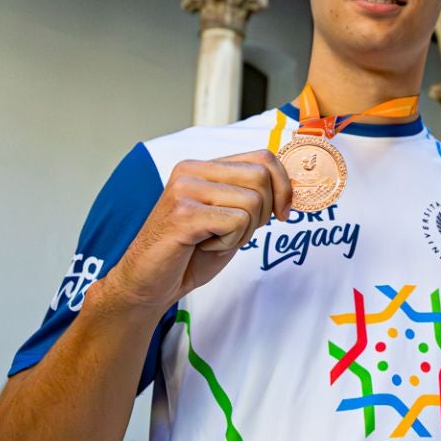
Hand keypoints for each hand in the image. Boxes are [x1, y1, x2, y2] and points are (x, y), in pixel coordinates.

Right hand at [101, 150, 290, 311]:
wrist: (149, 283)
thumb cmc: (189, 253)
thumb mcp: (228, 218)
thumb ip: (251, 197)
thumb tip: (291, 189)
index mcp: (204, 166)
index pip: (263, 157)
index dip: (284, 186)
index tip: (282, 214)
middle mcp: (192, 170)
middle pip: (262, 177)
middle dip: (263, 213)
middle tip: (235, 232)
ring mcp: (185, 189)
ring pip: (253, 202)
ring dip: (243, 232)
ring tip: (213, 239)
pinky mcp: (183, 213)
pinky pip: (236, 222)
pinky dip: (229, 242)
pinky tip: (204, 246)